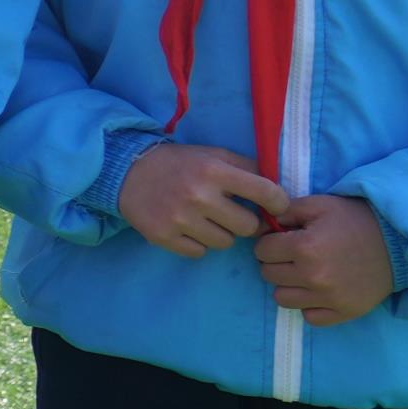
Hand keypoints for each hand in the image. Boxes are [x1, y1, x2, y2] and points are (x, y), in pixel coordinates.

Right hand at [117, 141, 290, 257]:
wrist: (127, 172)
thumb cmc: (179, 164)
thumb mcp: (214, 156)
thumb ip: (246, 169)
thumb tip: (280, 191)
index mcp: (214, 171)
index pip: (266, 192)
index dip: (279, 203)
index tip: (276, 207)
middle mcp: (198, 195)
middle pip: (247, 226)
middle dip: (244, 222)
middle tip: (232, 215)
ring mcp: (179, 218)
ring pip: (225, 243)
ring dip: (221, 234)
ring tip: (207, 221)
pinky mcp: (163, 236)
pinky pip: (199, 253)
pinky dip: (198, 244)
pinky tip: (189, 229)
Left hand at [256, 191, 398, 325]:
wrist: (399, 241)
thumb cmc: (356, 220)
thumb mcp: (319, 205)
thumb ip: (285, 212)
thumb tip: (260, 225)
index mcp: (304, 248)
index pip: (262, 250)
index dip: (270, 242)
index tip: (284, 240)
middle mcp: (313, 276)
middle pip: (268, 274)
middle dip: (277, 262)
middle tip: (295, 256)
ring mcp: (328, 298)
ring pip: (282, 298)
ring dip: (289, 285)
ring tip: (306, 273)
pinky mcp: (344, 312)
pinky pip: (309, 317)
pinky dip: (310, 305)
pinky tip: (321, 290)